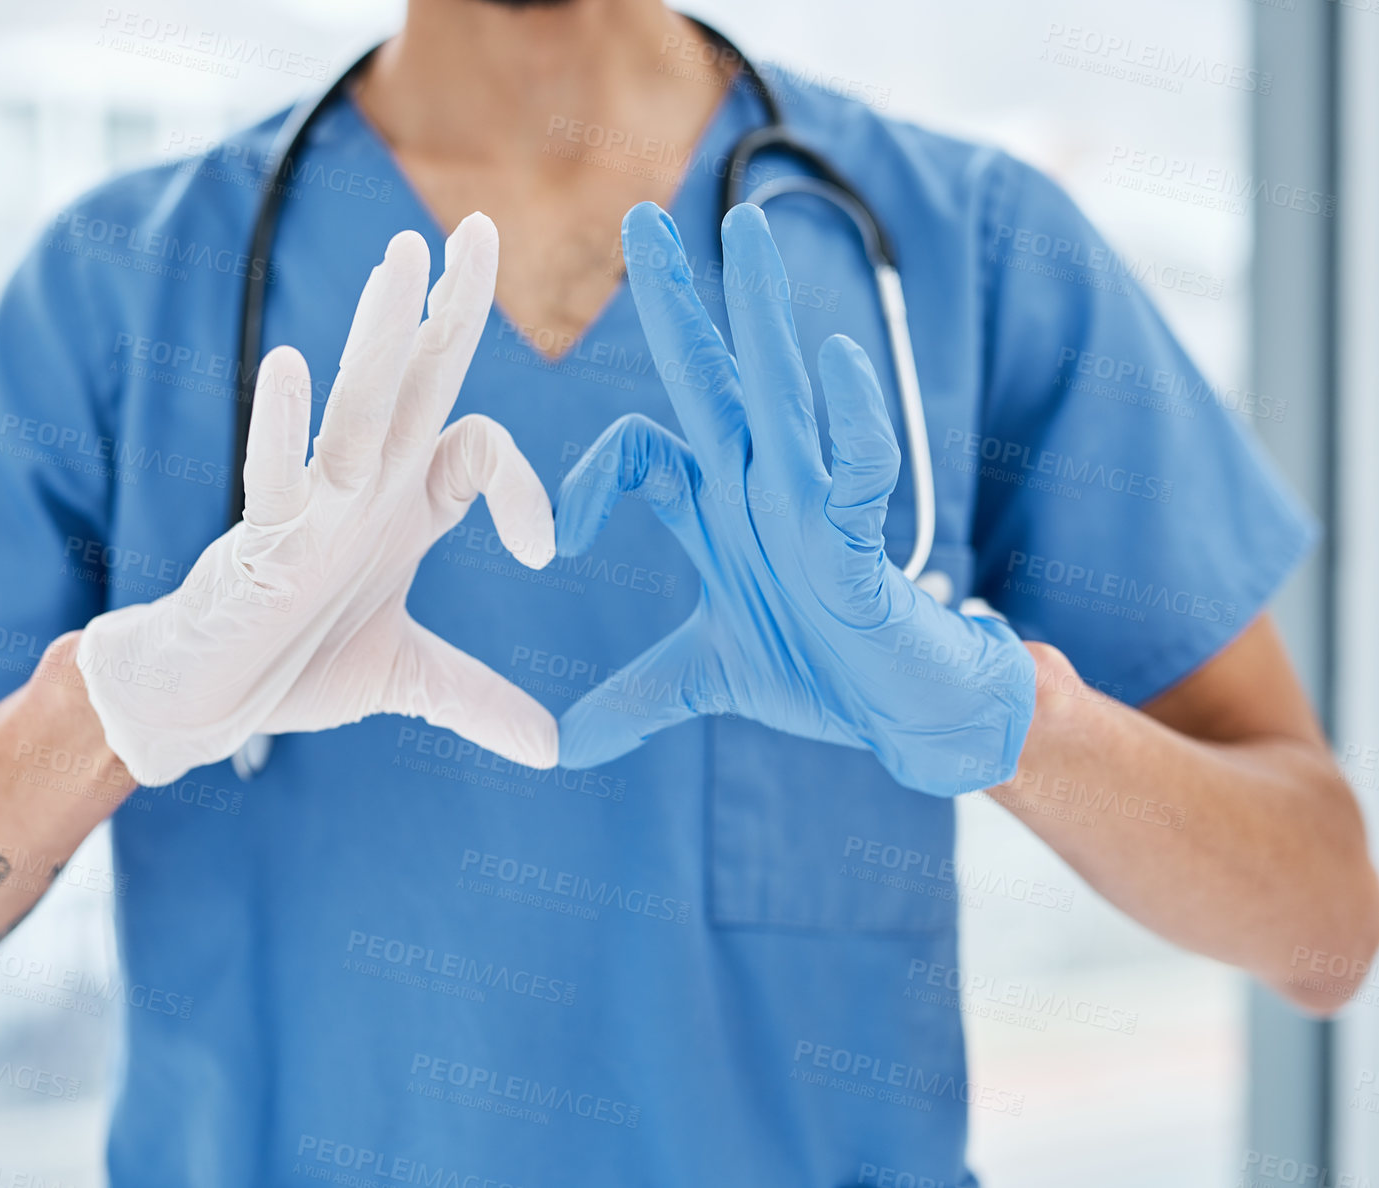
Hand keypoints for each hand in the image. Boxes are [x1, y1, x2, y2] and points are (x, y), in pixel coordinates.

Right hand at [78, 214, 557, 785]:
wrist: (208, 702)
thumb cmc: (295, 669)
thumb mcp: (410, 680)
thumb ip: (479, 702)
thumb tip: (555, 749)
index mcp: (404, 507)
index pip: (480, 451)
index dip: (527, 488)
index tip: (544, 554)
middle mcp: (366, 489)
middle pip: (417, 384)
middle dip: (450, 309)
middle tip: (482, 230)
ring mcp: (315, 508)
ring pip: (356, 409)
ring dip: (380, 336)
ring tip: (403, 260)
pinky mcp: (262, 540)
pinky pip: (274, 474)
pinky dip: (283, 426)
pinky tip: (292, 369)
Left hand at [554, 202, 1033, 796]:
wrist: (905, 715)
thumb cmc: (819, 675)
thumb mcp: (704, 681)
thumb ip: (635, 700)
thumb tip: (561, 748)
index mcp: (716, 510)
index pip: (640, 451)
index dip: (584, 478)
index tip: (551, 543)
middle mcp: (758, 488)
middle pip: (707, 379)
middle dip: (672, 302)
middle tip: (636, 218)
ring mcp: (810, 505)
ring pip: (778, 395)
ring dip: (759, 314)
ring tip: (744, 230)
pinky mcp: (863, 540)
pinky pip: (859, 466)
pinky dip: (850, 417)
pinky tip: (835, 359)